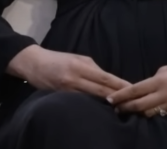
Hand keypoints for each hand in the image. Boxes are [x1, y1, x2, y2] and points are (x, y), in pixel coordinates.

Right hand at [7, 45, 131, 98]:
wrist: (34, 64)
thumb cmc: (58, 59)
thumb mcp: (77, 58)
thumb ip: (93, 68)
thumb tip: (109, 79)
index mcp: (80, 65)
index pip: (105, 77)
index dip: (119, 85)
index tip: (133, 89)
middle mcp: (75, 77)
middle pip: (101, 90)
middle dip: (117, 96)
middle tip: (131, 102)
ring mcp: (68, 89)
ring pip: (92, 98)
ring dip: (106, 103)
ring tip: (120, 108)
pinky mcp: (62, 96)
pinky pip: (81, 102)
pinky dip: (92, 105)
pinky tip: (101, 110)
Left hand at [108, 52, 166, 116]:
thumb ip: (154, 79)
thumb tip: (144, 87)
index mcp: (160, 81)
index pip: (135, 90)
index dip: (121, 96)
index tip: (110, 99)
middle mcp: (165, 95)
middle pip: (140, 106)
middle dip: (126, 108)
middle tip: (116, 109)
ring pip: (150, 113)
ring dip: (139, 113)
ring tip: (130, 112)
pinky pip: (164, 115)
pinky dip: (155, 114)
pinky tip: (149, 112)